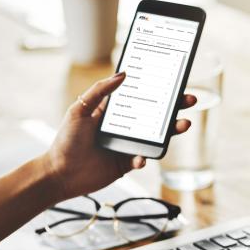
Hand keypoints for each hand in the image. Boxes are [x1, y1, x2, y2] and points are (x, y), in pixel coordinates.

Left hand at [41, 72, 196, 201]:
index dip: (158, 90)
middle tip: (190, 100)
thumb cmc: (66, 140)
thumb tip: (122, 74)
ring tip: (183, 125)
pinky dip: (144, 158)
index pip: (141, 97)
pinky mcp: (126, 164)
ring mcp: (127, 145)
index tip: (175, 82)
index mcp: (115, 111)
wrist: (60, 174)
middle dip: (174, 108)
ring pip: (155, 137)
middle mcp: (124, 127)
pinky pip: (142, 159)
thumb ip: (100, 91)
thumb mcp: (80, 109)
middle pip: (155, 116)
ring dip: (171, 132)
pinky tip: (141, 157)